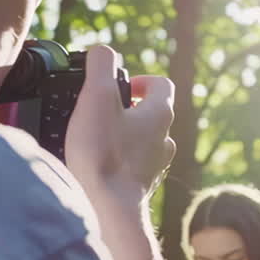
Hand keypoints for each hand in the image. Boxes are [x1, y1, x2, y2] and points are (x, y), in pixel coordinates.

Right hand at [65, 45, 176, 205]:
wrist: (107, 209)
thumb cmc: (103, 154)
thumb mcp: (97, 95)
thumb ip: (102, 65)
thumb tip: (103, 51)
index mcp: (160, 114)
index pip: (160, 84)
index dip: (139, 80)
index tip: (119, 87)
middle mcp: (164, 140)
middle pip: (151, 114)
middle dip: (127, 110)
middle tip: (100, 112)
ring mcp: (154, 167)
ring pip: (143, 142)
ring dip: (123, 137)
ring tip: (95, 139)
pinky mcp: (140, 188)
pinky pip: (132, 167)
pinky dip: (118, 161)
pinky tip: (96, 166)